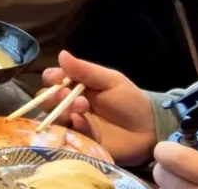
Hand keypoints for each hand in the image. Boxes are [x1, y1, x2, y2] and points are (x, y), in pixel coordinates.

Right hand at [39, 51, 155, 165]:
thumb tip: (61, 54)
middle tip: (67, 95)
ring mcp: (75, 125)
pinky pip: (70, 135)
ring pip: (55, 118)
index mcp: (76, 87)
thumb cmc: (131, 101)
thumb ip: (85, 70)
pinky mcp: (82, 143)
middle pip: (47, 101)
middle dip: (52, 97)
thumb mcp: (111, 81)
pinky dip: (75, 127)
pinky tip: (83, 122)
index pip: (53, 80)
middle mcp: (70, 106)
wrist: (150, 129)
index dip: (51, 79)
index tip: (57, 79)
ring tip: (80, 108)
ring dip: (62, 111)